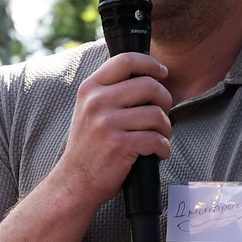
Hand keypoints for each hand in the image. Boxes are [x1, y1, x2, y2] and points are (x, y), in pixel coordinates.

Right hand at [48, 50, 172, 206]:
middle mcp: (97, 101)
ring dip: (166, 128)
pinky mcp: (119, 145)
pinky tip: (157, 153)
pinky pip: (157, 139)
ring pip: (157, 114)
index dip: (150, 63)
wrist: (74, 181)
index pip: (125, 60)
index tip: (162, 72)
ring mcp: (107, 123)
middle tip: (162, 116)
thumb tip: (147, 76)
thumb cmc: (89, 146)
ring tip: (159, 138)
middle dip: (165, 100)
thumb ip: (110, 91)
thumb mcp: (89, 109)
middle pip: (149, 85)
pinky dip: (163, 148)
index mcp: (90, 88)